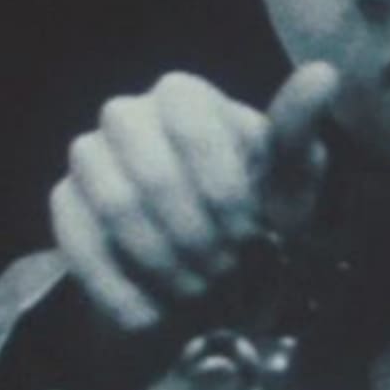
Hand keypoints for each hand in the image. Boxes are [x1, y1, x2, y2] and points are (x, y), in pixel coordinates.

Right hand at [51, 62, 339, 331]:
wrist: (202, 279)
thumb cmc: (256, 219)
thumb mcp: (290, 186)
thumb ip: (298, 134)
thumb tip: (324, 73)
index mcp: (185, 97)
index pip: (193, 130)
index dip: (224, 194)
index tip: (251, 237)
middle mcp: (127, 116)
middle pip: (152, 175)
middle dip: (197, 239)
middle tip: (227, 276)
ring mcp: (88, 158)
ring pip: (116, 208)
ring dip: (166, 265)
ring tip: (200, 296)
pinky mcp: (65, 207)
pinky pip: (81, 246)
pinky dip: (128, 293)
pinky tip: (160, 316)